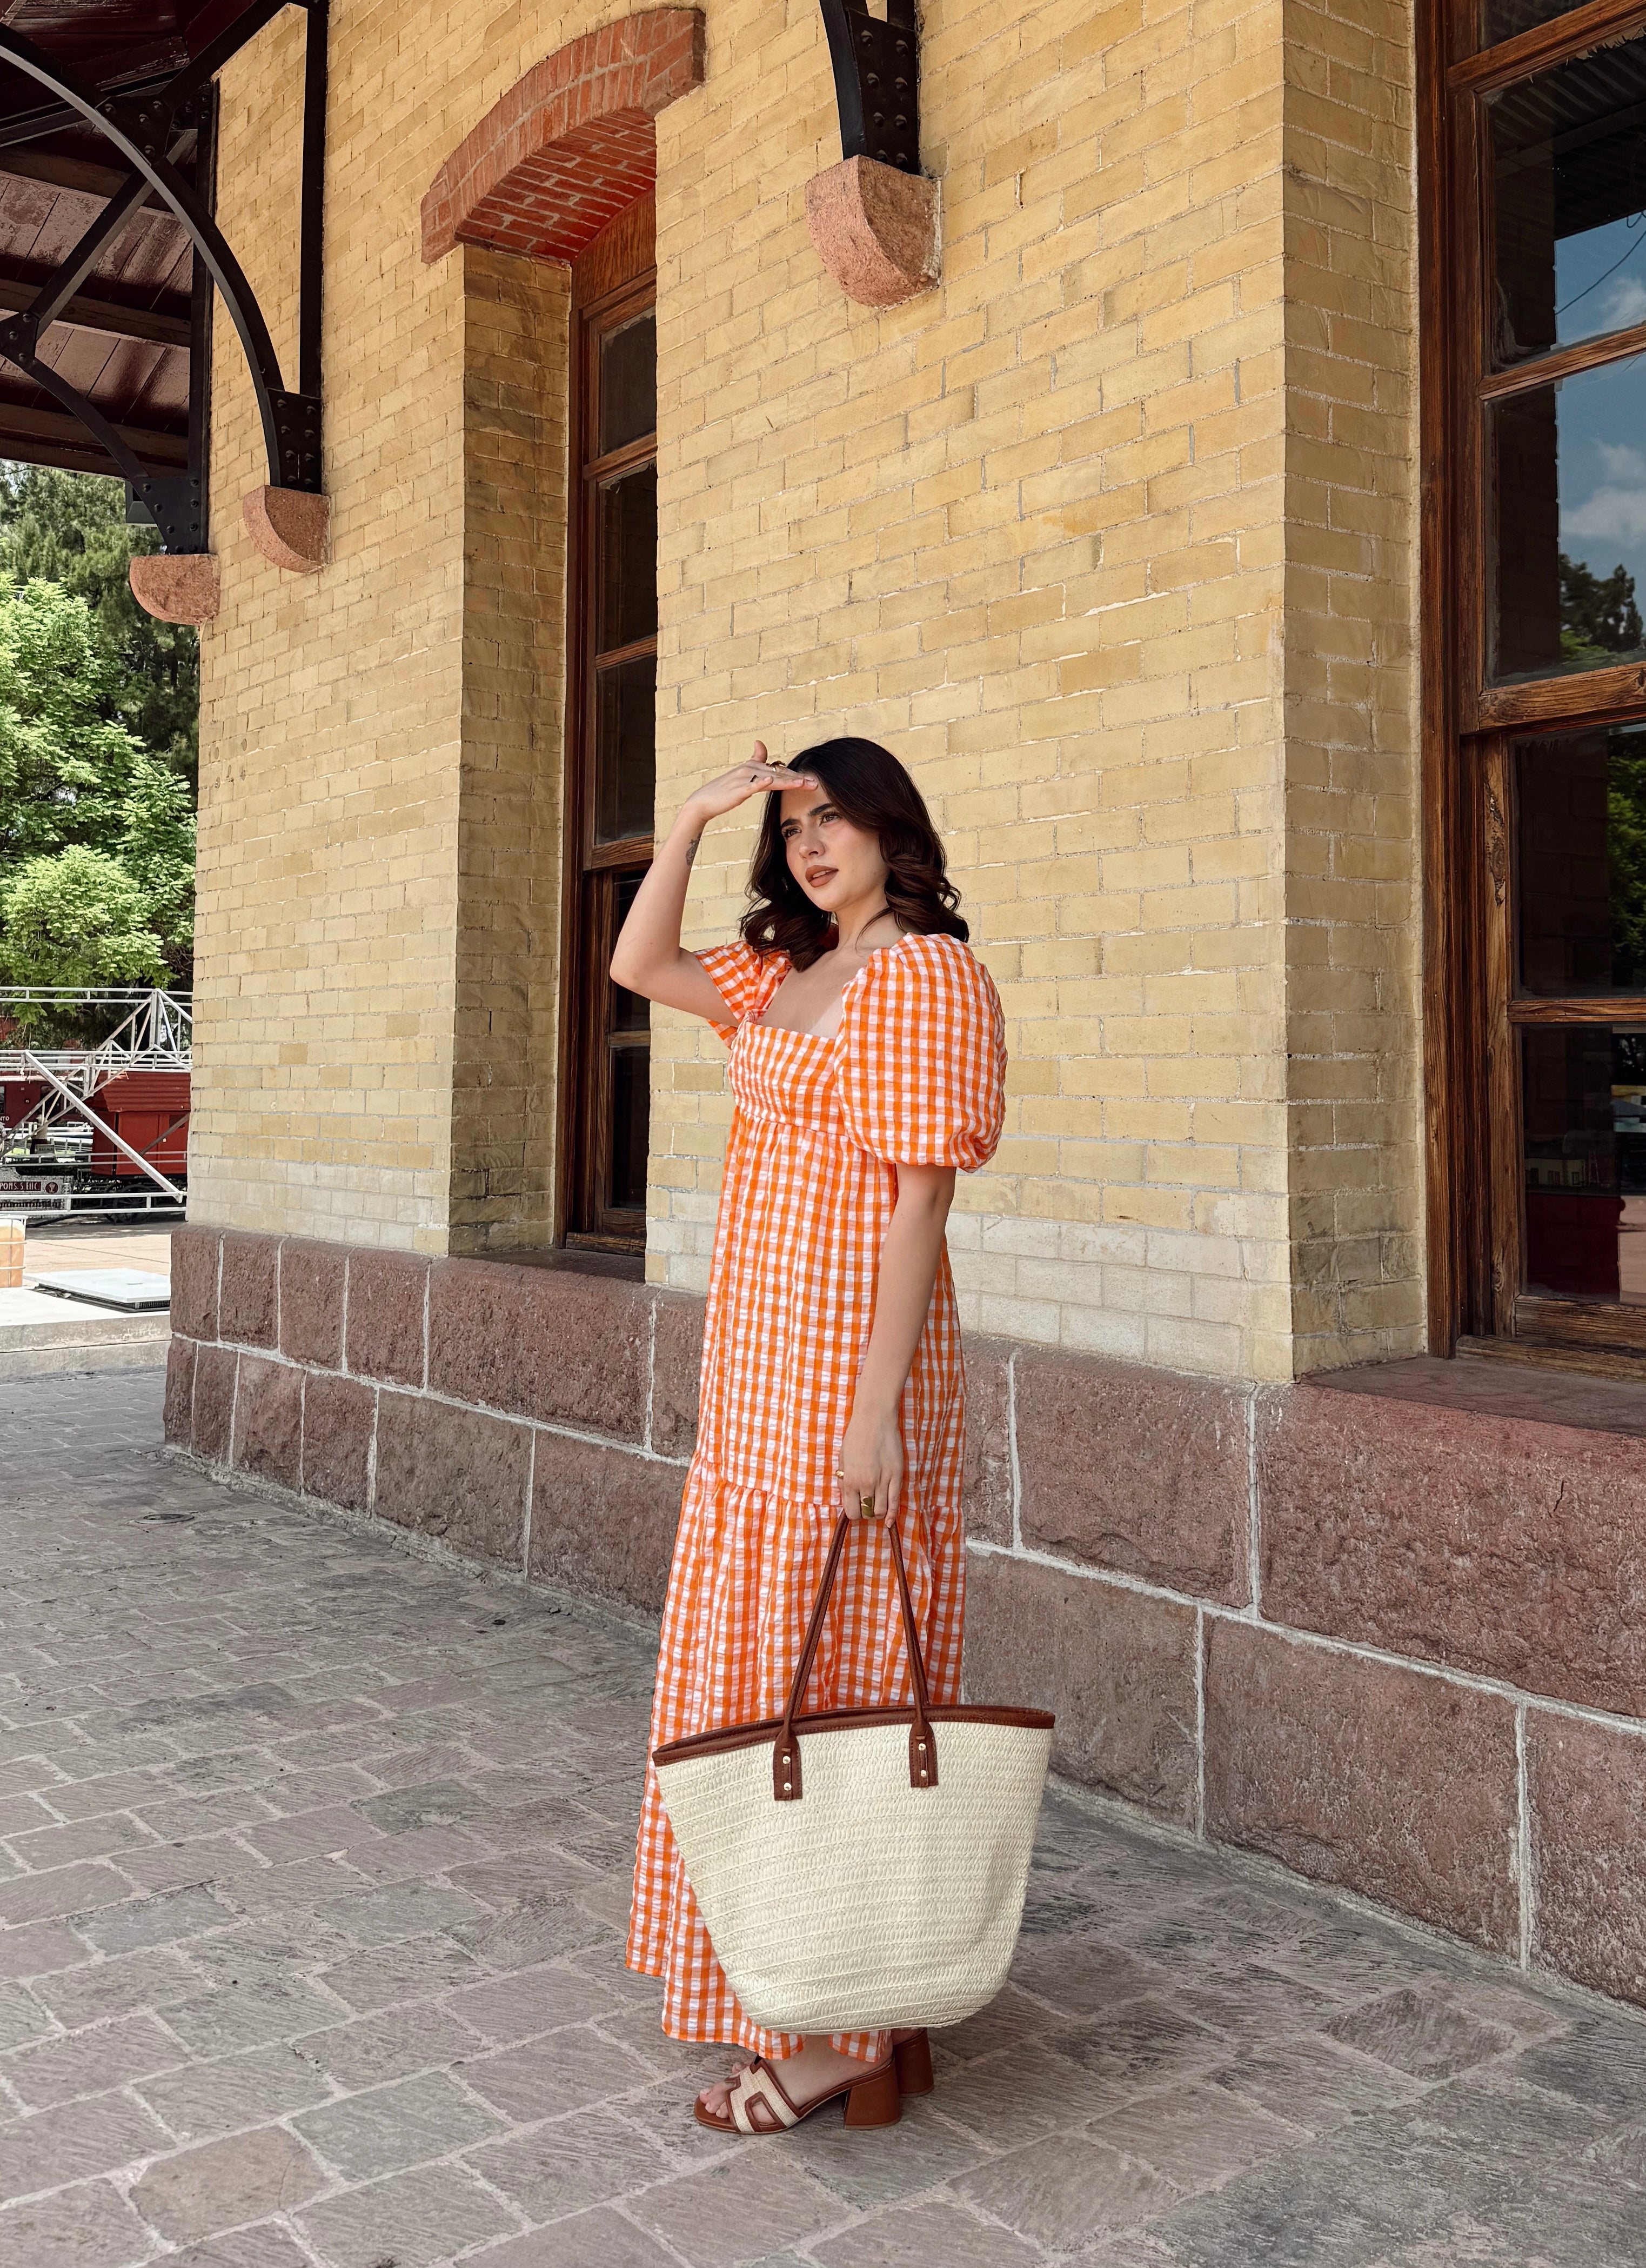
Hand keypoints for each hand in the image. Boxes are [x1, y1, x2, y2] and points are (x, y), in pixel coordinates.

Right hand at [681, 742, 816, 825]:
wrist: (703, 801)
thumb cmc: (723, 791)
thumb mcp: (741, 774)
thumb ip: (753, 759)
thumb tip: (760, 742)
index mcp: (752, 767)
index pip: (778, 770)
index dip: (795, 775)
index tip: (811, 780)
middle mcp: (749, 769)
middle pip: (779, 774)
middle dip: (798, 779)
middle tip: (814, 783)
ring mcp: (744, 779)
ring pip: (771, 779)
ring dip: (788, 781)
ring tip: (803, 784)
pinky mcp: (738, 789)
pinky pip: (752, 785)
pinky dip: (762, 783)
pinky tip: (773, 781)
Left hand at [836, 1403, 903, 1523]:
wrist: (874, 1419)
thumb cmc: (856, 1436)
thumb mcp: (842, 1458)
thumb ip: (843, 1479)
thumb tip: (845, 1494)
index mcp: (850, 1480)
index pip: (852, 1512)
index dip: (854, 1513)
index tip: (856, 1508)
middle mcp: (866, 1484)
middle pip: (867, 1513)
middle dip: (866, 1513)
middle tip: (867, 1505)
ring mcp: (883, 1481)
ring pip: (881, 1511)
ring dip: (878, 1512)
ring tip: (877, 1504)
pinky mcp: (897, 1476)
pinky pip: (895, 1502)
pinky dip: (892, 1515)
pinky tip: (890, 1521)